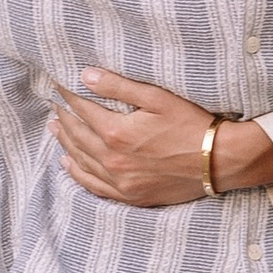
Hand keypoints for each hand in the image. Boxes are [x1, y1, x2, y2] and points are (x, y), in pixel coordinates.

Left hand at [50, 70, 272, 207]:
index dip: (68, 96)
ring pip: (81, 161)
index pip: (82, 110)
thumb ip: (119, 87)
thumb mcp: (157, 98)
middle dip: (63, 118)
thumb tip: (85, 76)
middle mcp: (113, 160)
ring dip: (65, 143)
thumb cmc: (191, 124)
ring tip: (55, 128)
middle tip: (53, 105)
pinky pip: (94, 186)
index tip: (58, 85)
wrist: (218, 161)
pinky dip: (77, 174)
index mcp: (117, 133)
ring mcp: (120, 182)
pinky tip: (69, 164)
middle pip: (78, 136)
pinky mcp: (130, 196)